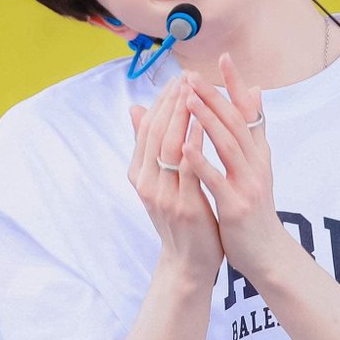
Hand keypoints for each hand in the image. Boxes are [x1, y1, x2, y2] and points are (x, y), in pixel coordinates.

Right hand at [129, 76, 223, 286]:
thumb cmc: (180, 217)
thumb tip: (136, 109)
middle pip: (155, 133)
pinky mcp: (182, 206)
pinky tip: (203, 123)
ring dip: (180, 116)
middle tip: (185, 76)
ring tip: (193, 90)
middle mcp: (146, 183)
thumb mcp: (160, 181)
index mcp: (139, 174)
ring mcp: (162, 195)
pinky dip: (193, 143)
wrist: (188, 263)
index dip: (161, 102)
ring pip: (168, 146)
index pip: (147, 128)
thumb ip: (150, 147)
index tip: (177, 78)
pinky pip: (187, 168)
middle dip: (171, 102)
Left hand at [182, 53, 283, 279]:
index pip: (248, 111)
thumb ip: (253, 130)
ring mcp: (248, 183)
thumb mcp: (256, 165)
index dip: (236, 84)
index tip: (223, 58)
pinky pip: (217, 180)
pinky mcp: (237, 206)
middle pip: (236, 121)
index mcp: (258, 153)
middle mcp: (257, 163)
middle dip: (214, 95)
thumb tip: (256, 90)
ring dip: (208, 119)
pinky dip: (201, 161)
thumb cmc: (254, 206)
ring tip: (188, 97)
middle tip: (192, 75)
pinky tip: (184, 145)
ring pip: (228, 144)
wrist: (266, 252)